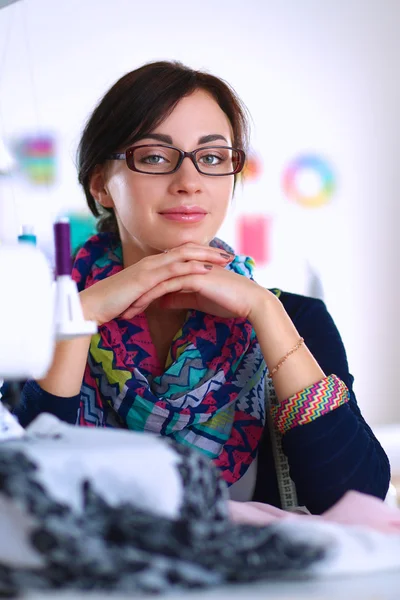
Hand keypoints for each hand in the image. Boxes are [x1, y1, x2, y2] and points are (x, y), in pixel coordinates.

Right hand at [79, 243, 232, 324]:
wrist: (93, 305)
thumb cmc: (114, 303)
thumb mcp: (140, 296)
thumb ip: (154, 293)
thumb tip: (165, 298)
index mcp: (152, 266)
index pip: (181, 256)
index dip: (202, 256)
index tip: (220, 261)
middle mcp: (153, 262)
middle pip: (187, 251)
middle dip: (210, 253)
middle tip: (230, 256)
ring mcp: (149, 268)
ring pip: (183, 256)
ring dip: (206, 257)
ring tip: (225, 260)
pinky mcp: (146, 278)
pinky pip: (172, 270)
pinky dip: (191, 268)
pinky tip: (206, 270)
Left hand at [130, 254, 268, 320]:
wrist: (250, 302)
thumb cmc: (229, 301)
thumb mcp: (198, 300)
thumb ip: (180, 298)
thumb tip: (162, 302)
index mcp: (188, 268)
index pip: (159, 278)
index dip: (143, 292)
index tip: (129, 306)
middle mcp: (187, 265)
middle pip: (154, 277)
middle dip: (136, 293)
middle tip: (120, 308)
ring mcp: (191, 269)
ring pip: (158, 281)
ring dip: (140, 297)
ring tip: (126, 312)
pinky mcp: (195, 277)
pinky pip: (168, 286)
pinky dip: (153, 297)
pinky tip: (141, 307)